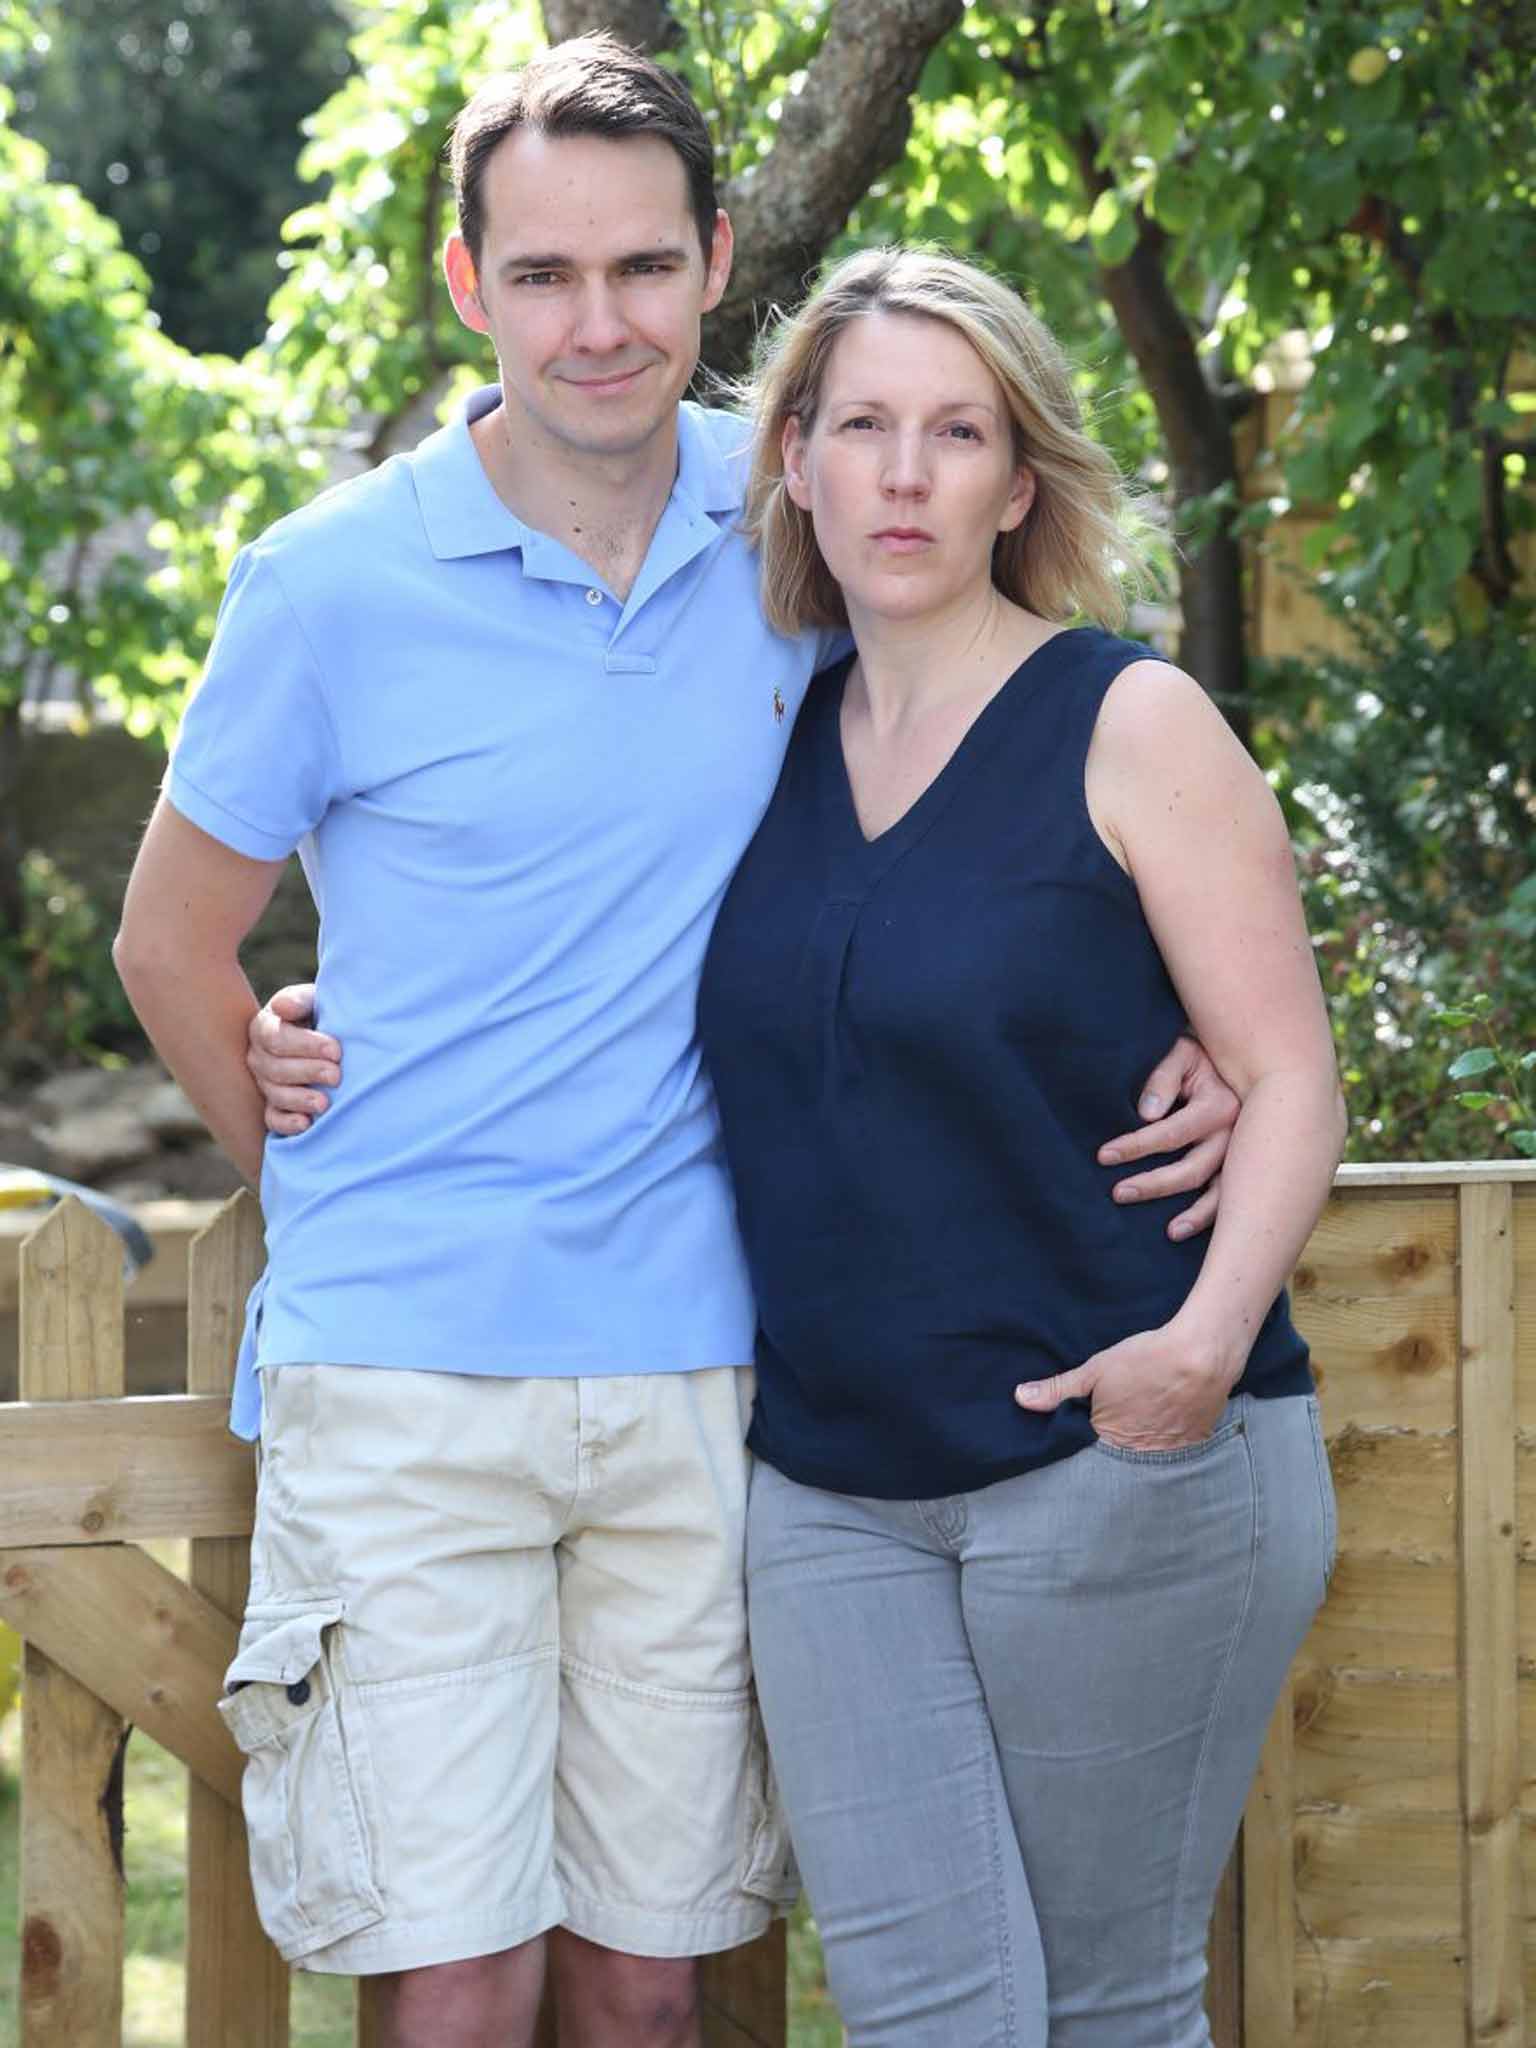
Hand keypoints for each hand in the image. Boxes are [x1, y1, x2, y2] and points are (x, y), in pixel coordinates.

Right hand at [246, 983, 338, 1135]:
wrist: (333, 1039)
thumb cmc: (321, 1015)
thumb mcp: (312, 1001)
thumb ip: (299, 1001)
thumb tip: (282, 1008)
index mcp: (264, 1028)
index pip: (276, 1038)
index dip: (306, 1045)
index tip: (335, 1050)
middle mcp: (259, 1058)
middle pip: (275, 1069)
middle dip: (308, 1072)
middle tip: (336, 1076)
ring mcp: (265, 1084)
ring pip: (274, 1095)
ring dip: (300, 1100)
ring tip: (325, 1103)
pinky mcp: (275, 1108)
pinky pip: (273, 1120)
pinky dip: (288, 1124)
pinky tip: (307, 1124)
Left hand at [1013, 1325, 1235, 1450]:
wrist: (1200, 1355)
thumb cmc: (1146, 1360)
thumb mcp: (1095, 1370)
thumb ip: (1058, 1389)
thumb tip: (1020, 1398)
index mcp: (1109, 1439)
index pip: (1089, 1454)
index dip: (1086, 1443)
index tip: (1086, 1431)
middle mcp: (1139, 1454)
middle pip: (1119, 1458)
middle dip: (1113, 1447)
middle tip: (1121, 1420)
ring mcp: (1168, 1453)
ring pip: (1148, 1456)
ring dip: (1142, 1444)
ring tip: (1145, 1418)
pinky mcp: (1193, 1445)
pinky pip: (1174, 1451)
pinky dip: (1168, 1439)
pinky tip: (1167, 1419)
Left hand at [1098, 1034, 1236, 1240]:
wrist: (1243, 1055)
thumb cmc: (1201, 1054)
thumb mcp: (1181, 1053)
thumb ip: (1163, 1078)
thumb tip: (1146, 1113)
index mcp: (1220, 1106)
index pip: (1171, 1133)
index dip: (1136, 1146)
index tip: (1104, 1156)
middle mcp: (1236, 1135)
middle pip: (1193, 1169)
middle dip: (1154, 1184)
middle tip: (1117, 1193)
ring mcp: (1244, 1155)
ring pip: (1219, 1192)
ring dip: (1195, 1215)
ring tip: (1168, 1233)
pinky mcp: (1247, 1167)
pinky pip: (1232, 1199)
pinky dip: (1213, 1217)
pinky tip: (1189, 1231)